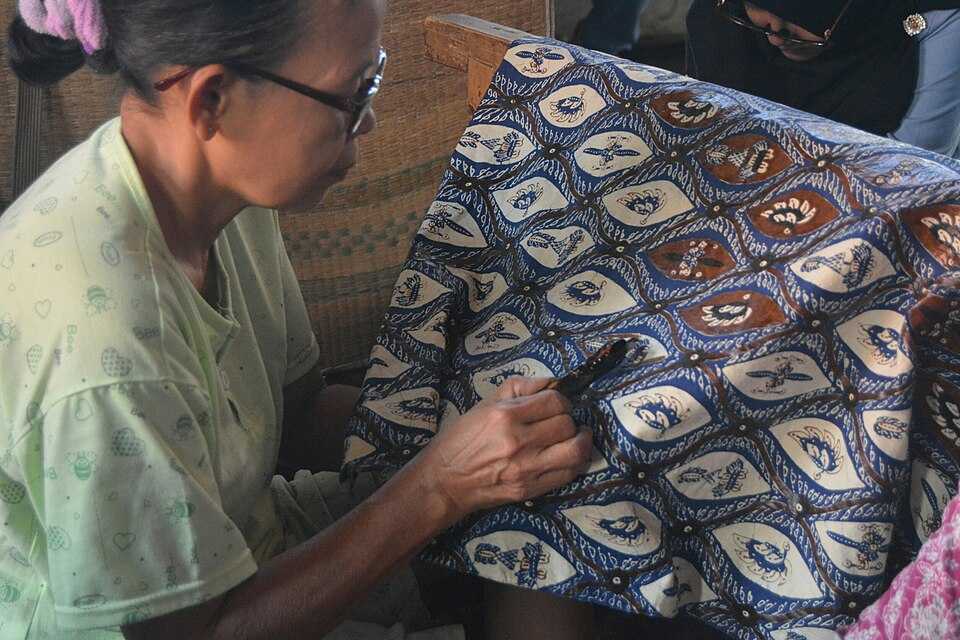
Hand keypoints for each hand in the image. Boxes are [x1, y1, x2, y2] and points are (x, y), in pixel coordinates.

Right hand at [415, 376, 592, 524]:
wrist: (444, 481)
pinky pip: (568, 474)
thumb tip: (551, 382)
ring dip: (582, 441)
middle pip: (566, 424)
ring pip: (575, 451)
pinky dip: (576, 462)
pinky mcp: (529, 490)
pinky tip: (570, 456)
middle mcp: (517, 441)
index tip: (557, 405)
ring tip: (578, 436)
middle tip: (563, 421)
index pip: (554, 401)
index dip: (562, 400)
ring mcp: (525, 468)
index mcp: (505, 415)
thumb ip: (519, 388)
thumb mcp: (484, 405)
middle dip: (569, 419)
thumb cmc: (461, 439)